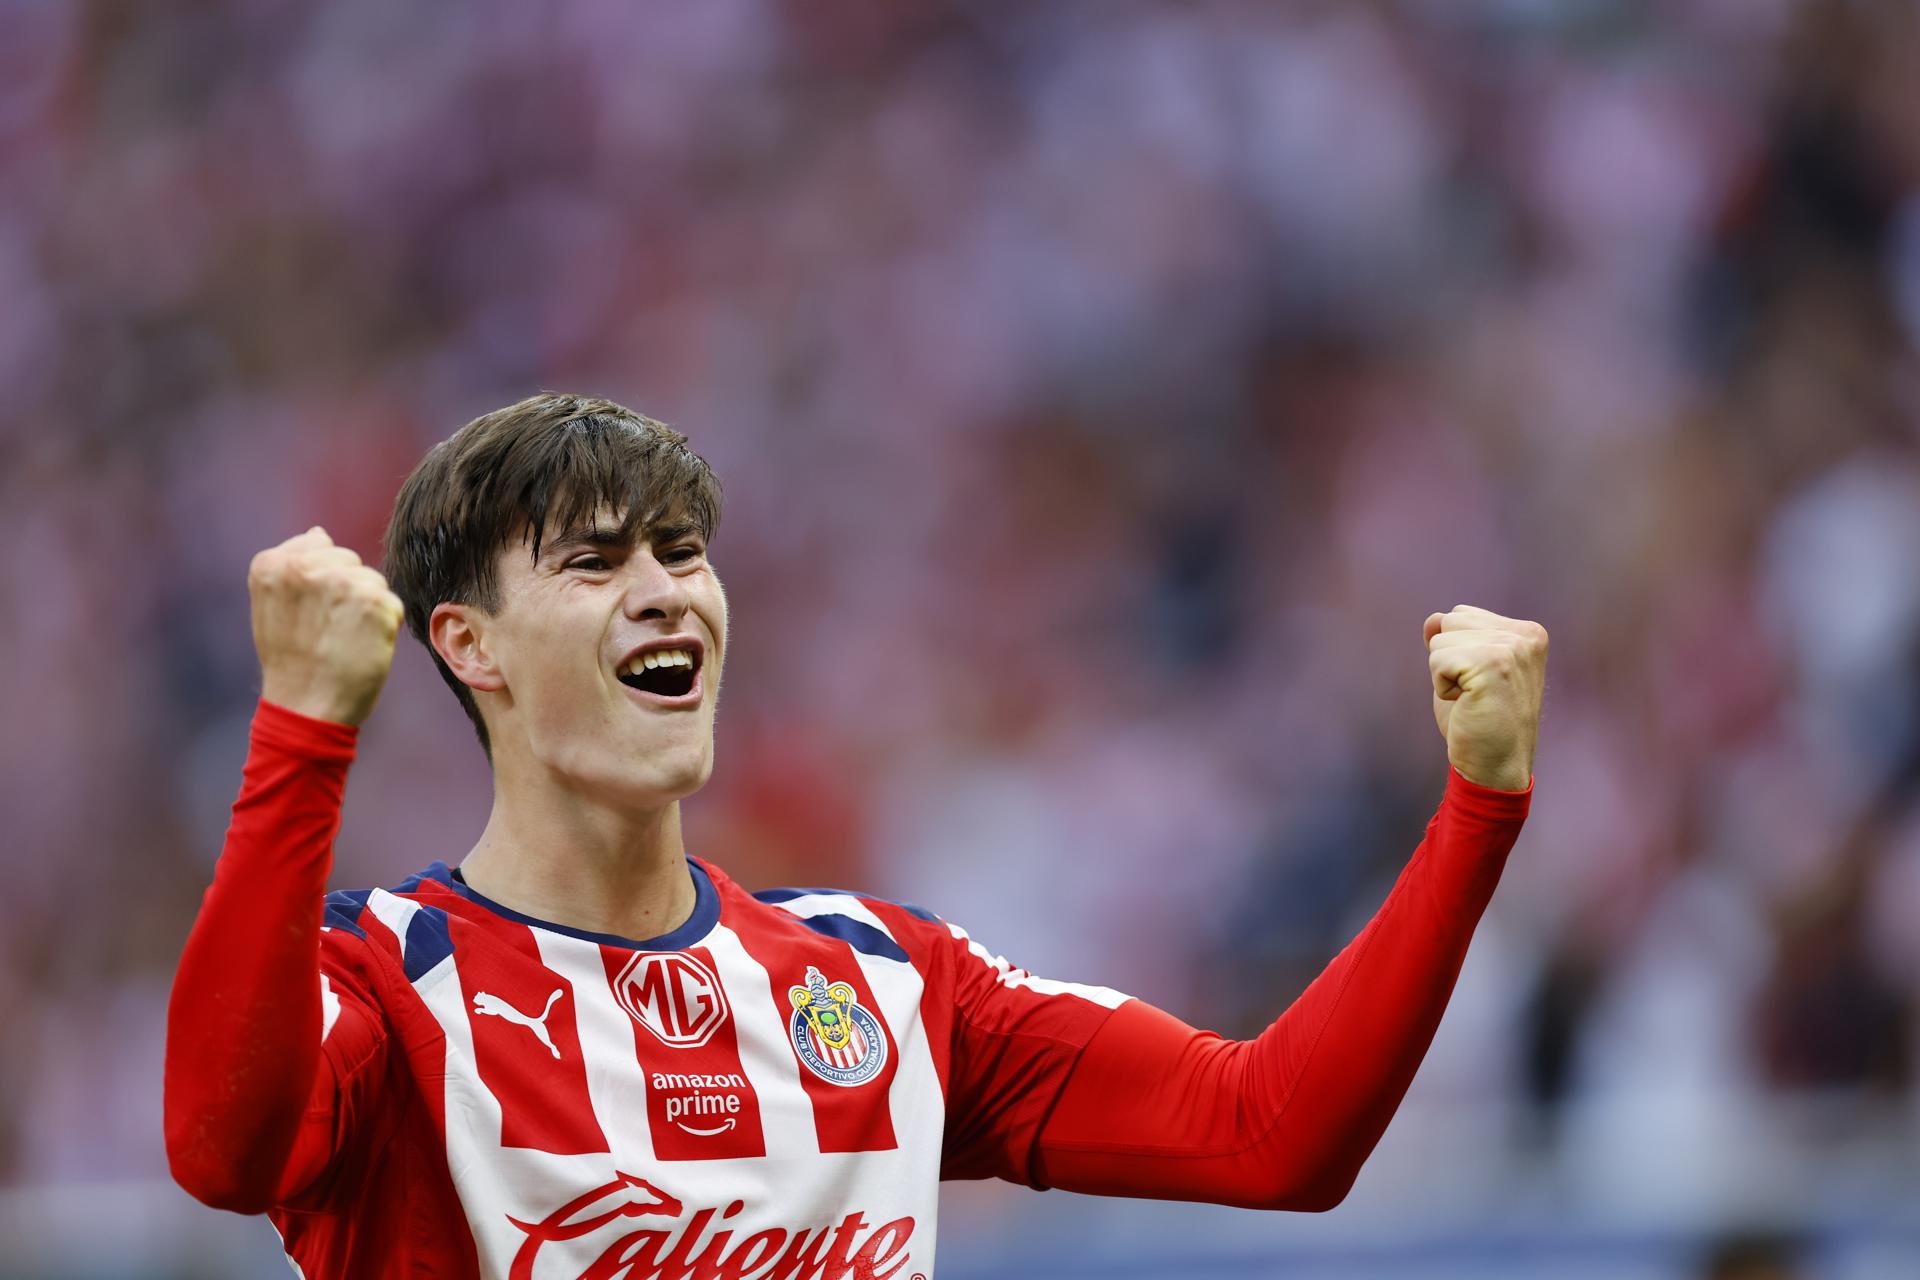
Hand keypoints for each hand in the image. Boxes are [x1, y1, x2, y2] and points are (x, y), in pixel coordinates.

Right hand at [249, 526, 404, 725]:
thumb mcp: (273, 605)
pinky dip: (385, 626)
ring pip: (373, 580)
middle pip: (350, 561)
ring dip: (368, 608)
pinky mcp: (375, 602)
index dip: (322, 583)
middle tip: (327, 631)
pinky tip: (362, 647)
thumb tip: (320, 532)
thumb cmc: (292, 661)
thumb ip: (293, 566)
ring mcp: (341, 582)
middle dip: (347, 591)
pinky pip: (392, 604)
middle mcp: (305, 567)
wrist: (306, 708)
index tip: (310, 615)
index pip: (319, 546)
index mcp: (272, 564)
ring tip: (342, 639)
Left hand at [1423, 605, 1547, 791]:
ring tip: (1472, 698)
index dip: (1456, 652)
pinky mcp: (1493, 663)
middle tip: (1474, 692)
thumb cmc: (1480, 721)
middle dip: (1448, 658)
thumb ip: (1454, 639)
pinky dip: (1441, 686)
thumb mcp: (1466, 671)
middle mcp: (1526, 635)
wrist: (1496, 766)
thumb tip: (1432, 619)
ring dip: (1444, 674)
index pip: (1461, 615)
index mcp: (1527, 633)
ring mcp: (1512, 648)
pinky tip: (1466, 704)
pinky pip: (1437, 660)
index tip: (1480, 682)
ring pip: (1440, 640)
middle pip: (1449, 622)